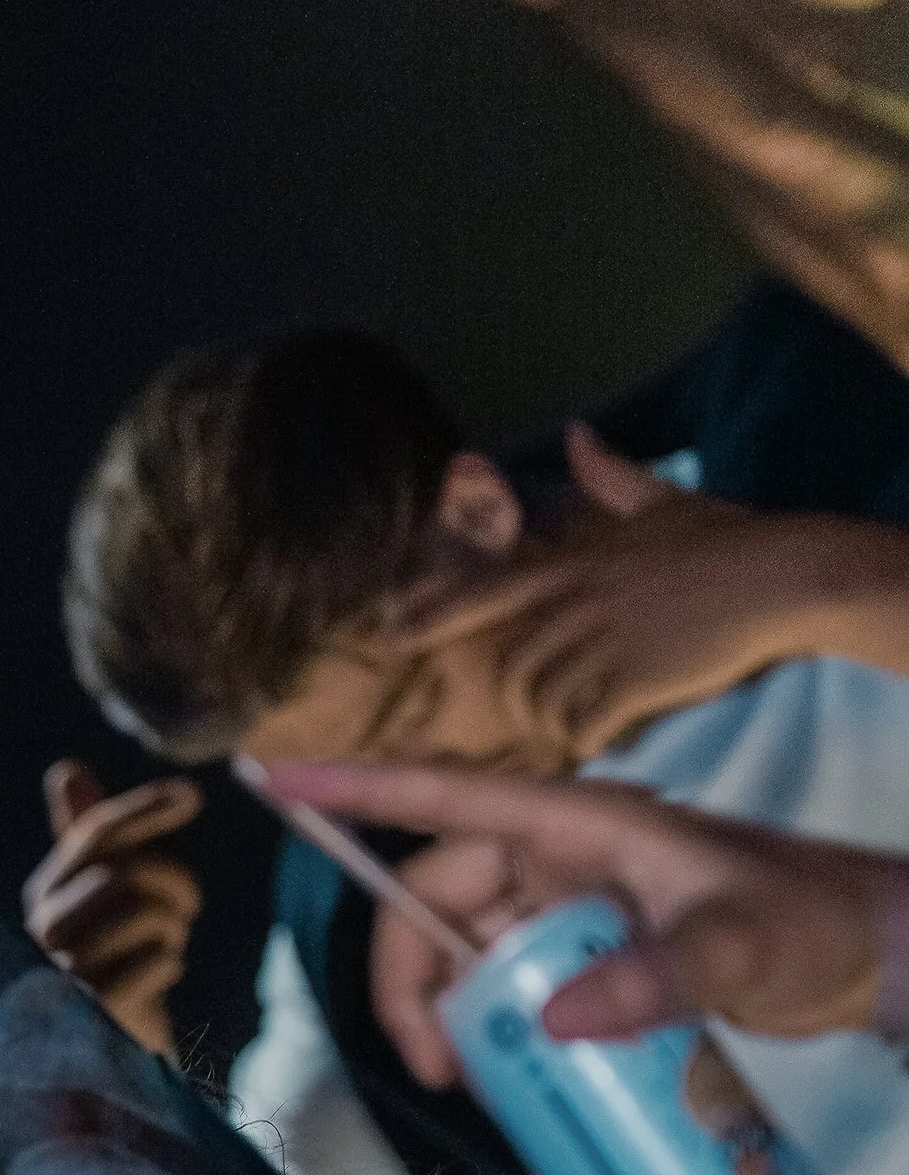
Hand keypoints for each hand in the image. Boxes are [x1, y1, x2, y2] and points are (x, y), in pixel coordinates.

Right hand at [21, 759, 202, 1055]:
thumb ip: (87, 837)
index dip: (145, 808)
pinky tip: (154, 983)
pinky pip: (159, 958)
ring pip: (149, 911)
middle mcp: (43, 929)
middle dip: (175, 884)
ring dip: (174, 929)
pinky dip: (170, 965)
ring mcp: (66, 971)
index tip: (191, 797)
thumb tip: (64, 768)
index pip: (95, 833)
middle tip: (185, 909)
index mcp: (44, 893)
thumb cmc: (112, 963)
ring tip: (163, 948)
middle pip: (130, 870)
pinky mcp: (96, 1010)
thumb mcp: (99, 898)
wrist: (111, 1051)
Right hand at [263, 758, 908, 1080]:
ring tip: (475, 1085)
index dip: (360, 790)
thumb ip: (655, 976)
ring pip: (467, 948)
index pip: (448, 797)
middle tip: (436, 1068)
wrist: (866, 954)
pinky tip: (513, 1080)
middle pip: (438, 898)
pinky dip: (495, 1028)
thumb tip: (551, 1019)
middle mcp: (561, 856)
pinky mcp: (590, 951)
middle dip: (413, 978)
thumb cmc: (809, 922)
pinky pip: (510, 982)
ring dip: (451, 1014)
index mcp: (579, 823)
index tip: (279, 781)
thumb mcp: (738, 946)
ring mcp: (572, 905)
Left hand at [371, 426, 835, 766]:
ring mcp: (606, 642)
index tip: (388, 636)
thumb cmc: (729, 540)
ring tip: (583, 723)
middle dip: (521, 700)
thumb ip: (610, 477)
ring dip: (558, 722)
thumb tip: (577, 435)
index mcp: (579, 564)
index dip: (433, 615)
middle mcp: (581, 602)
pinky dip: (591, 739)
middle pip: (514, 667)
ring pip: (545, 700)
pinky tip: (613, 736)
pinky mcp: (635, 680)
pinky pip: (585, 726)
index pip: (486, 591)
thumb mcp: (663, 499)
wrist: (786, 575)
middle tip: (543, 715)